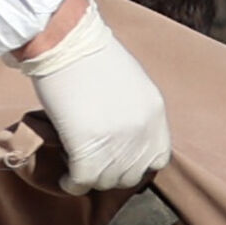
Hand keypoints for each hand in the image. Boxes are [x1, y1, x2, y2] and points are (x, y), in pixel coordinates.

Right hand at [25, 0, 170, 191]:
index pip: (158, 158)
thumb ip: (134, 112)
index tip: (119, 160)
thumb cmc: (91, 55)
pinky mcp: (88, 149)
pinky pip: (83, 181)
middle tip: (93, 162)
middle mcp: (142, 131)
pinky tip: (66, 177)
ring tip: (77, 164)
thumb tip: (123, 135)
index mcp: (155, 113)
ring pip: (107, 181)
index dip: (137, 163)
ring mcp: (117, 143)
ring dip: (91, 177)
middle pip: (131, 175)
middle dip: (111, 172)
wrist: (67, 42)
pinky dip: (73, 183)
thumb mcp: (132, 82)